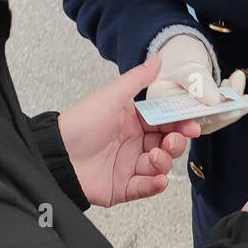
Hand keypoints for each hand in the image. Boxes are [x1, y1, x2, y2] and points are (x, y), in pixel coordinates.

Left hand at [58, 55, 200, 207]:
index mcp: (132, 122)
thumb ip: (137, 79)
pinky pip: (145, 188)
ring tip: (155, 157)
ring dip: (164, 162)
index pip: (165, 121)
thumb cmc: (78, 125)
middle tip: (174, 139)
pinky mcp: (122, 187)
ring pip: (159, 166)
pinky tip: (158, 179)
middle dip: (176, 143)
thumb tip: (157, 59)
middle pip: (167, 144)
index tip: (192, 122)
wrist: (55, 157)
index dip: (180, 122)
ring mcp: (128, 166)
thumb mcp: (110, 97)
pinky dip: (155, 185)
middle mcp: (133, 144)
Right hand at [148, 33, 247, 134]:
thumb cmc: (177, 56)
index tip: (232, 110)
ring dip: (234, 106)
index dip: (211, 118)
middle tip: (247, 102)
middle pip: (202, 122)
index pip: (187, 120)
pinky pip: (218, 111)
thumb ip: (199, 84)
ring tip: (247, 93)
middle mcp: (172, 116)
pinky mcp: (201, 112)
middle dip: (227, 112)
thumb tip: (217, 101)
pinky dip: (232, 100)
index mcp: (161, 107)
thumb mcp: (187, 67)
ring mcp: (188, 115)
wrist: (178, 49)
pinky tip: (237, 82)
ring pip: (214, 118)